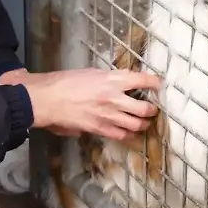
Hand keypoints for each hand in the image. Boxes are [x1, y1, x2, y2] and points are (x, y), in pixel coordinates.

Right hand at [0, 68, 160, 139]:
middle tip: (153, 109)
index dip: (154, 83)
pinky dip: (126, 134)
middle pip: (144, 109)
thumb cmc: (64, 81)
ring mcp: (108, 115)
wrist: (48, 98)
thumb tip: (116, 86)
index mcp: (112, 79)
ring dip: (143, 124)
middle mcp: (114, 98)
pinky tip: (126, 132)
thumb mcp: (90, 73)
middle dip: (152, 110)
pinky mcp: (99, 129)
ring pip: (136, 125)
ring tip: (144, 123)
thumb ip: (107, 80)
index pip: (142, 80)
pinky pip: (121, 135)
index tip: (159, 84)